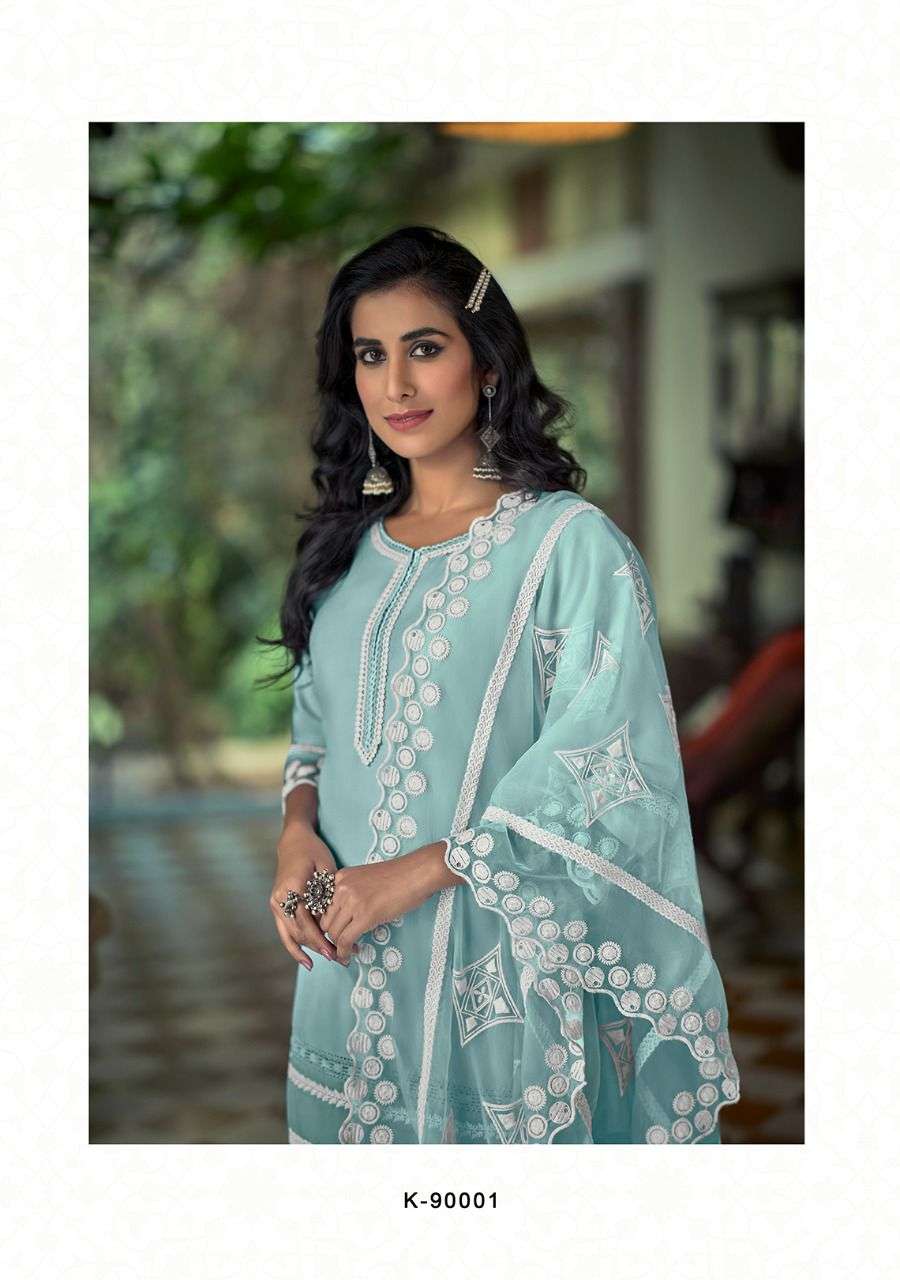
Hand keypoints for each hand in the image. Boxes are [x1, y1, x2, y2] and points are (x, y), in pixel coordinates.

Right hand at [270, 822, 358, 969]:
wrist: (293, 842)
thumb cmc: (313, 852)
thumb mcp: (325, 868)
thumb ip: (327, 894)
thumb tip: (334, 921)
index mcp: (292, 887)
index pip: (306, 921)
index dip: (320, 938)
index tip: (335, 950)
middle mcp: (279, 899)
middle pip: (298, 932)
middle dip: (318, 947)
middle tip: (339, 957)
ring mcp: (275, 904)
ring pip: (291, 935)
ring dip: (309, 949)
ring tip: (329, 958)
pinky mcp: (276, 908)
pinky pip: (284, 932)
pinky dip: (294, 947)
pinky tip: (306, 961)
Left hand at [318, 855, 437, 962]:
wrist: (417, 873)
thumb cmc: (399, 876)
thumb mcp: (366, 879)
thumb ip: (352, 893)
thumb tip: (346, 917)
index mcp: (340, 877)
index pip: (322, 907)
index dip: (329, 924)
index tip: (337, 933)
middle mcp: (341, 888)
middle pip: (325, 922)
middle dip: (332, 937)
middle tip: (343, 945)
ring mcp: (352, 901)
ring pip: (333, 933)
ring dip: (339, 946)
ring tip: (350, 950)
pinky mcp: (364, 915)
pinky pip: (345, 940)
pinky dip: (344, 952)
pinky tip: (349, 956)